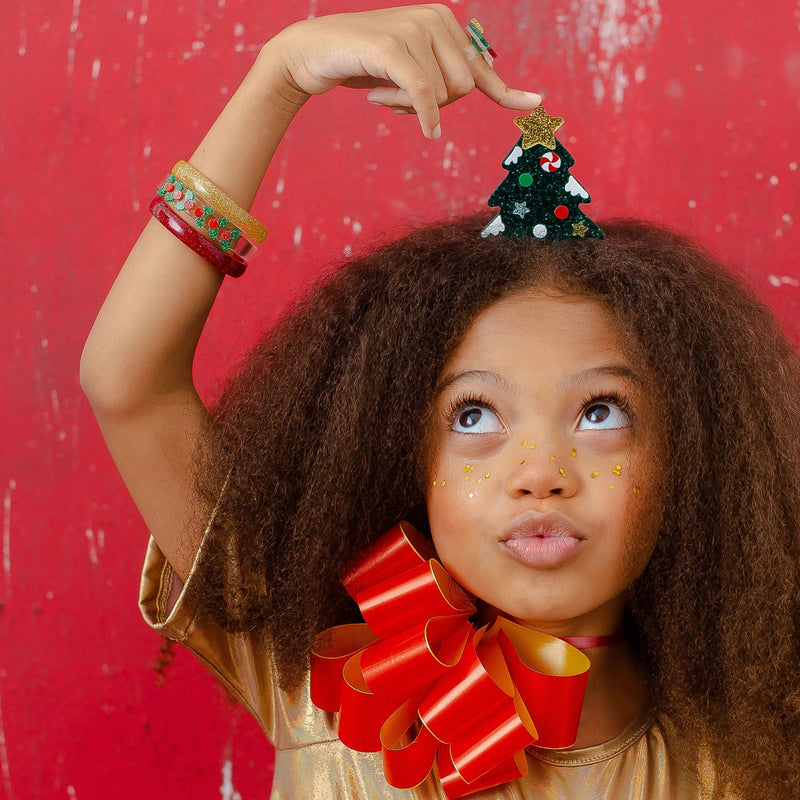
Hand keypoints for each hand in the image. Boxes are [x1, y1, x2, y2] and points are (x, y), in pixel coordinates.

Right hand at [269, 4, 540, 138]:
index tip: (537, 103)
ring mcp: (416, 28)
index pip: (480, 69)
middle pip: (462, 89)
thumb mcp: (406, 71)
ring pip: (441, 94)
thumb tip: (466, 89)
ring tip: (381, 92)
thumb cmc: (361, 65)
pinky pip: (422, 92)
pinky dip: (421, 114)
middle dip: (434, 107)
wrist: (311, 53)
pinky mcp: (393, 46)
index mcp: (444, 23)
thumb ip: (436, 77)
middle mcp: (436, 18)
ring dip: (410, 108)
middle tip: (398, 101)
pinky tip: (417, 124)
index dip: (507, 92)